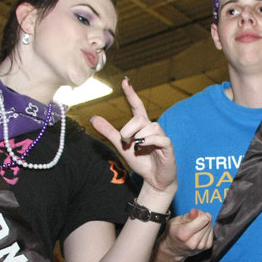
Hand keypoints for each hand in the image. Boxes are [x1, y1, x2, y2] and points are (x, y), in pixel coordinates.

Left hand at [90, 78, 175, 194]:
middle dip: (128, 131)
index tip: (125, 81)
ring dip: (138, 139)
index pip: (137, 106)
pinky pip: (160, 137)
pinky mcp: (168, 146)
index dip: (131, 94)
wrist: (153, 180)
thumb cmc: (141, 161)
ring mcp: (161, 136)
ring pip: (150, 127)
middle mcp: (152, 128)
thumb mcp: (121, 145)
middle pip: (139, 119)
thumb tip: (93, 118)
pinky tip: (143, 147)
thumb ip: (109, 132)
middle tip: (127, 144)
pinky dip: (149, 142)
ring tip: (138, 149)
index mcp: (141, 126)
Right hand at [160, 208, 212, 260]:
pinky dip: (206, 229)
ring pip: (210, 226)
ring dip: (204, 224)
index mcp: (184, 234)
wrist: (173, 250)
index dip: (200, 213)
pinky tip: (199, 231)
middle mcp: (193, 242)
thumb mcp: (175, 222)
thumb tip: (195, 211)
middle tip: (193, 221)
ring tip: (195, 227)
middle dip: (202, 218)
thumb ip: (187, 217)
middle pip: (208, 222)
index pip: (203, 219)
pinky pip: (212, 232)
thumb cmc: (173, 233)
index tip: (194, 214)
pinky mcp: (206, 247)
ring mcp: (201, 246)